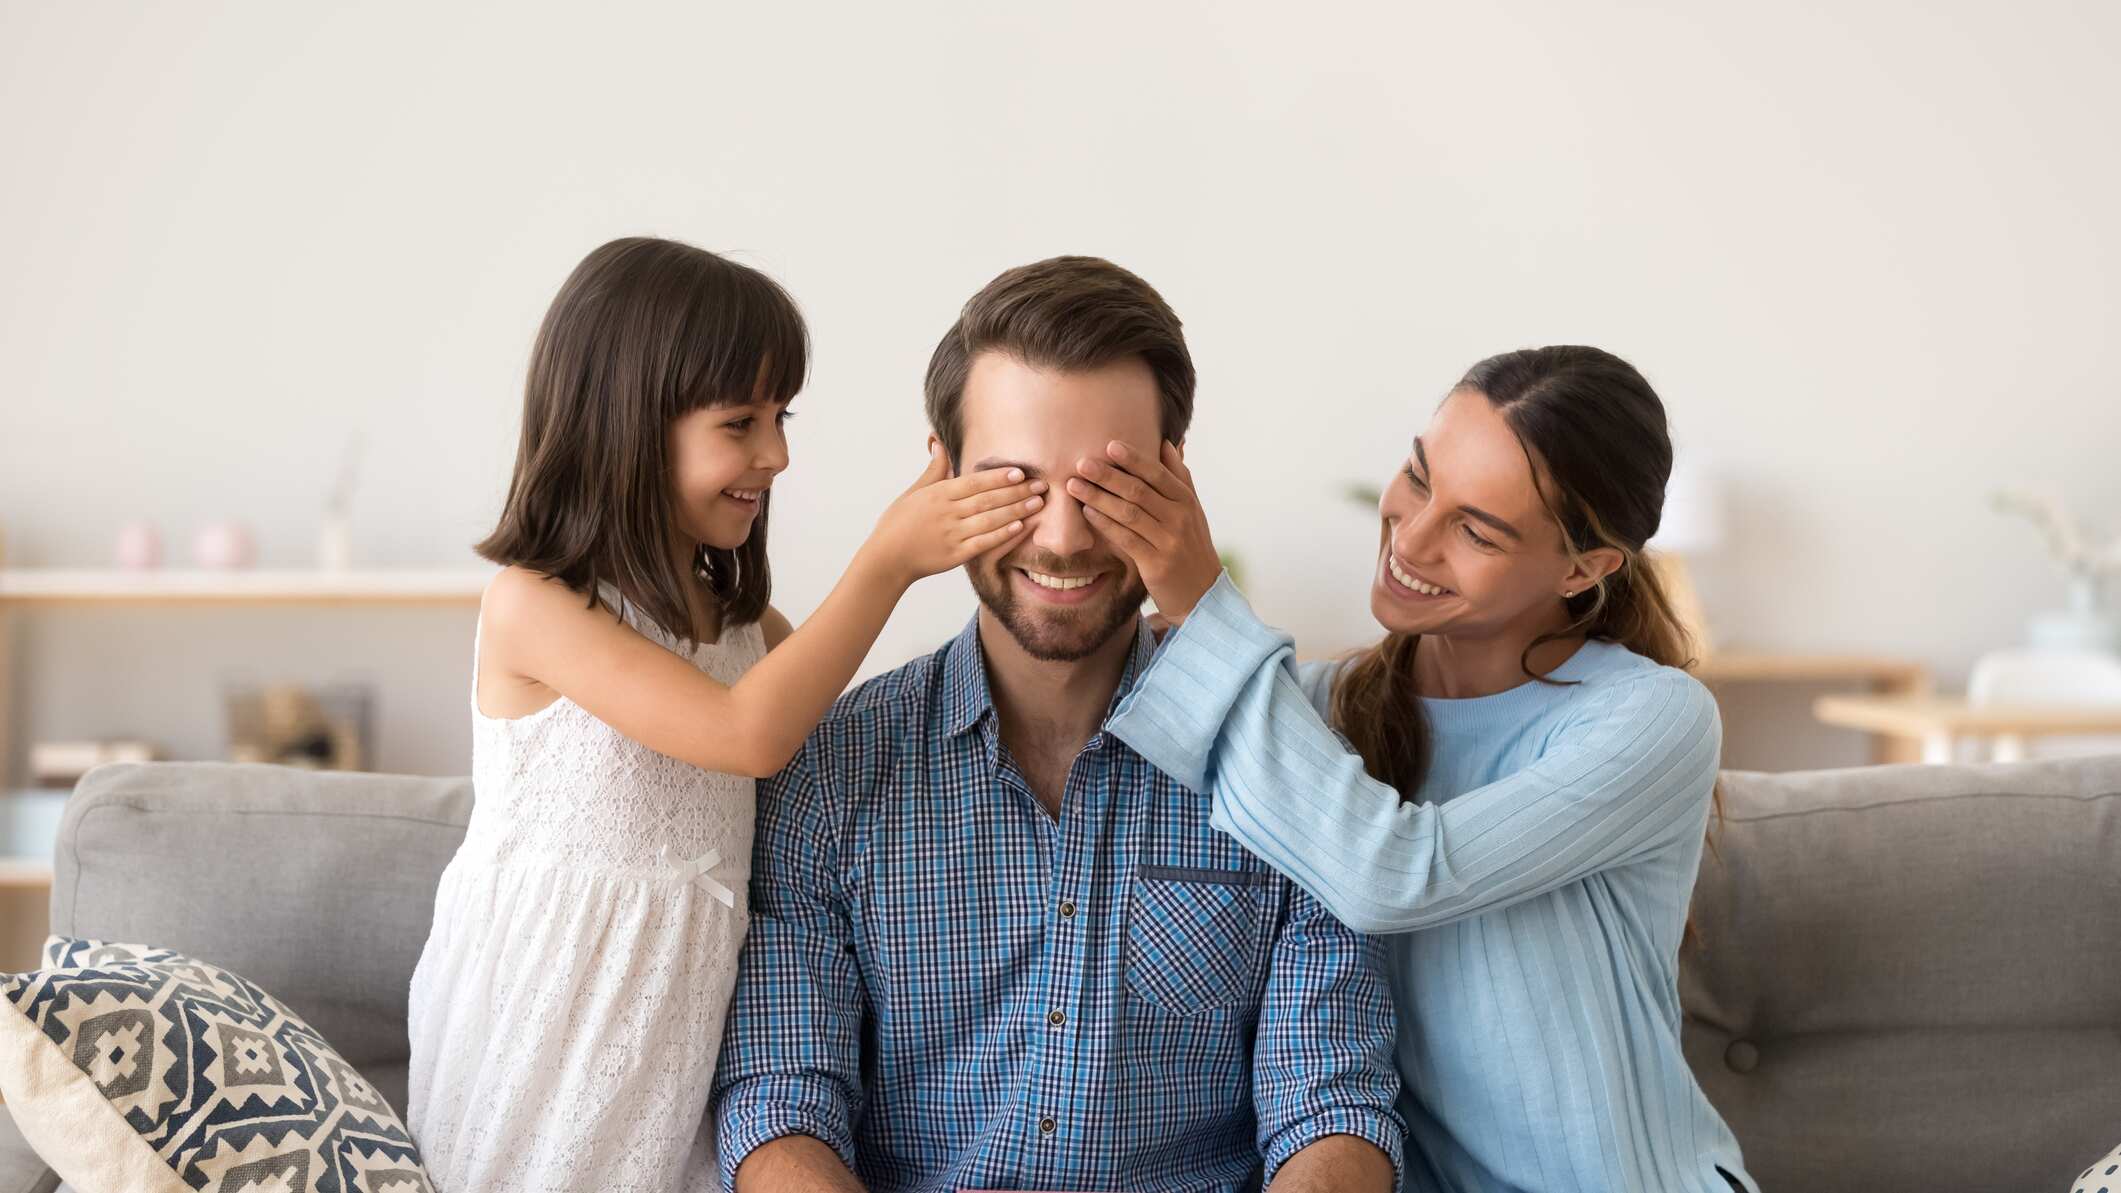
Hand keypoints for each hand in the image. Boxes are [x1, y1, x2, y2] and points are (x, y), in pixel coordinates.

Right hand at [863, 446, 1044, 586]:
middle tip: (1041, 485)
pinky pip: (984, 543)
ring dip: (1016, 510)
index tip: (1020, 472)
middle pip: (987, 499)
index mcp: (938, 495)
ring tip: (1038, 503)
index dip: (998, 477)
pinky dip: (1003, 534)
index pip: (973, 482)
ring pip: (990, 520)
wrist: (886, 559)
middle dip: (1016, 492)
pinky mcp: (955, 555)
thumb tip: (938, 442)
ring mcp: (952, 534)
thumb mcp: (914, 492)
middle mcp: (947, 513)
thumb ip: (934, 470)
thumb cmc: (898, 524)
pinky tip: (1020, 526)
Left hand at [1068, 439, 1221, 624]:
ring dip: (1099, 497)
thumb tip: (1166, 444)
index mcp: (1187, 501)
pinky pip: (1126, 539)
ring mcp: (1169, 542)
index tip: (1109, 445)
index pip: (1157, 474)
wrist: (1204, 594)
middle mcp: (1180, 518)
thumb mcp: (1193, 510)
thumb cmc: (1192, 547)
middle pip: (1139, 491)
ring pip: (1129, 513)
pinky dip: (1106, 524)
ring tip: (1075, 486)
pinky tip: (1088, 512)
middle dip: (1108, 475)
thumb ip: (1179, 477)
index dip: (1133, 459)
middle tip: (1081, 463)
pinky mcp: (1156, 564)